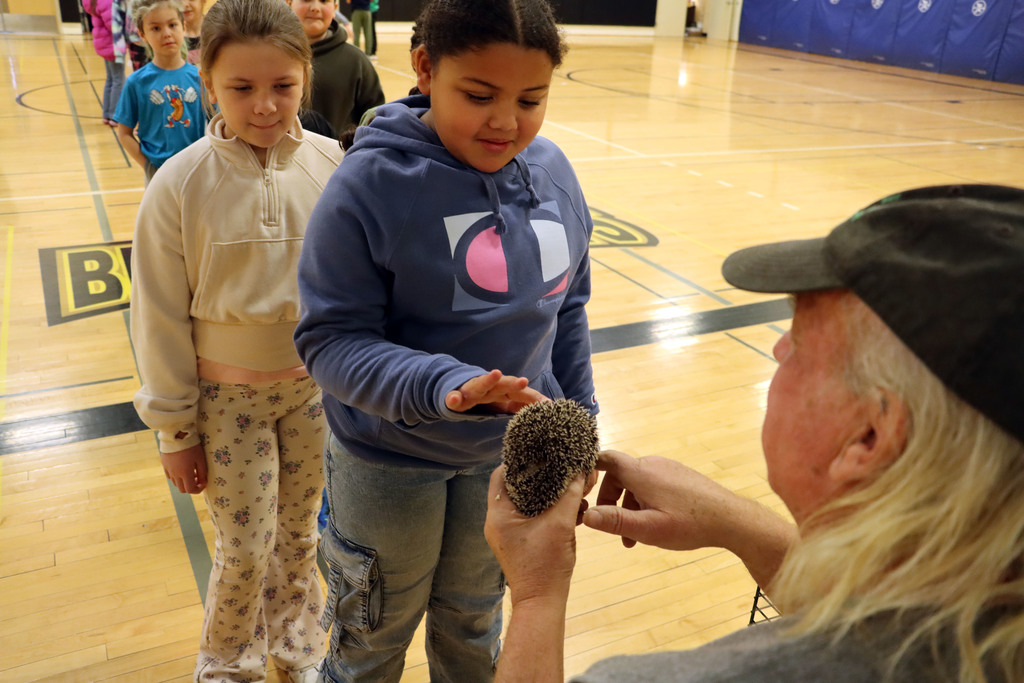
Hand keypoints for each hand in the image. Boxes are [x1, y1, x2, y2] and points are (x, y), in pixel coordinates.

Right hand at [161, 444, 207, 493]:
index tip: (204, 483)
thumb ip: (202, 472)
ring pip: (176, 483)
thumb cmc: (191, 446)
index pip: (191, 490)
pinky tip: (182, 468)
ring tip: (191, 472)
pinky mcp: (164, 465)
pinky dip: (177, 477)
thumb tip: (203, 482)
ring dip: (184, 482)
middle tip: (198, 478)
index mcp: (185, 473)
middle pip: (182, 489)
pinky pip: (170, 476)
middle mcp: (175, 474)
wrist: (176, 435)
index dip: (199, 489)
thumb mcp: (200, 459)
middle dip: (191, 487)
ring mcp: (168, 470)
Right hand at [445, 369, 547, 413]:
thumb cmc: (485, 397)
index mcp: (502, 391)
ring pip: (480, 384)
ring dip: (488, 379)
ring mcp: (471, 391)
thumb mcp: (503, 403)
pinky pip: (453, 397)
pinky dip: (453, 398)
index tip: (547, 404)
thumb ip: (521, 406)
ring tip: (496, 374)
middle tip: (524, 382)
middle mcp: (489, 388)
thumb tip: (546, 410)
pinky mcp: (455, 397)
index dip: (532, 397)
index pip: (520, 393)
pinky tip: (453, 399)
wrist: (455, 390)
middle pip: (503, 384)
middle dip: (514, 383)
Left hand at [485, 465, 586, 603]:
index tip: (540, 450)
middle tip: (559, 463)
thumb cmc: (546, 565)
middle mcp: (499, 521)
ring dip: (547, 492)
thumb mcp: (561, 525)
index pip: (502, 475)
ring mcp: (509, 532)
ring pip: (527, 502)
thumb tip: (581, 470)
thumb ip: (570, 495)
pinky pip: (533, 516)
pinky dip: (548, 508)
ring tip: (569, 482)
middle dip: (540, 475)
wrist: (543, 602)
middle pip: (516, 486)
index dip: (520, 460)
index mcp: (499, 514)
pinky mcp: (521, 540)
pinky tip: (570, 504)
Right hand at [583, 450, 796, 587]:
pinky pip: (652, 485)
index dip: (588, 467)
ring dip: (628, 506)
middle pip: (618, 475)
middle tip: (609, 526)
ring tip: (633, 537)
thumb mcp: (648, 529)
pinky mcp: (679, 476)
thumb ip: (615, 521)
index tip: (578, 483)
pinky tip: (653, 526)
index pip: (604, 458)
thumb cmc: (689, 524)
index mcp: (640, 472)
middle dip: (610, 500)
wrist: (732, 519)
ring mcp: (667, 469)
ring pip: (636, 483)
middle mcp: (652, 464)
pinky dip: (644, 503)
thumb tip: (585, 515)